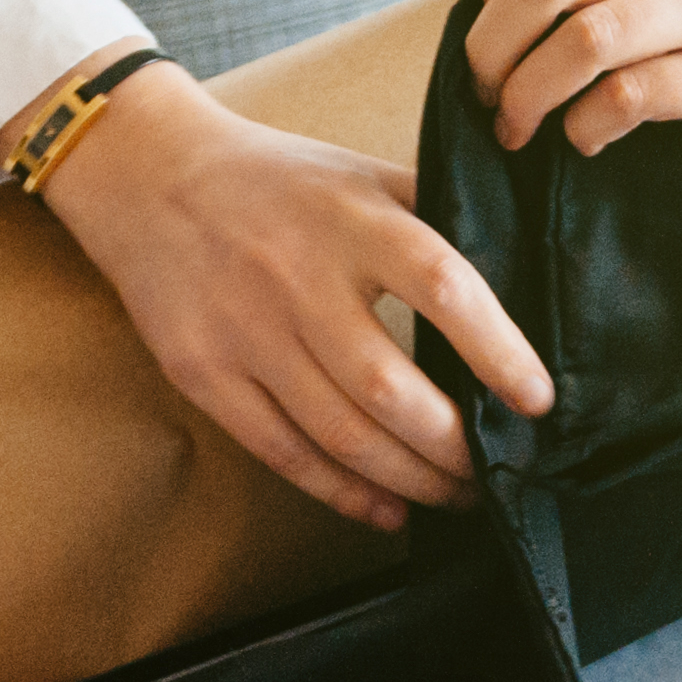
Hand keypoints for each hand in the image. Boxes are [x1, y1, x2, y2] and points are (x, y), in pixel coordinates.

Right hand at [26, 58, 551, 530]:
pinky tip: (389, 509)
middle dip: (454, 446)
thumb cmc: (276, 182)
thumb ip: (433, 215)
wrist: (145, 175)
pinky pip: (284, 452)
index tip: (537, 399)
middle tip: (498, 468)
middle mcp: (298, 277)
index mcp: (352, 220)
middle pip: (389, 388)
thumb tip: (521, 274)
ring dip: (410, 480)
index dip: (497, 351)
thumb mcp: (359, 173)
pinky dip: (344, 493)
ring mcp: (245, 332)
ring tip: (456, 495)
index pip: (443, 286)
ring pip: (340, 434)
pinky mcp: (204, 373)